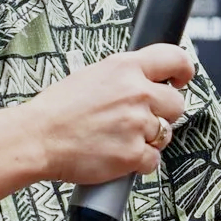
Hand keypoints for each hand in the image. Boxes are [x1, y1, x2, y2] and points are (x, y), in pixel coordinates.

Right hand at [17, 46, 193, 186]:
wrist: (36, 138)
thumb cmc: (57, 110)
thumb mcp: (92, 76)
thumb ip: (124, 77)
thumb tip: (147, 80)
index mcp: (125, 68)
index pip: (174, 58)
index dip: (183, 69)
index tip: (182, 78)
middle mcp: (136, 93)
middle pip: (176, 104)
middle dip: (163, 113)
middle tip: (139, 119)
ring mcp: (137, 124)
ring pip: (166, 134)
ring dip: (149, 139)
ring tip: (119, 138)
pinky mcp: (133, 153)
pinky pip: (153, 160)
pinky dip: (138, 162)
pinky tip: (117, 154)